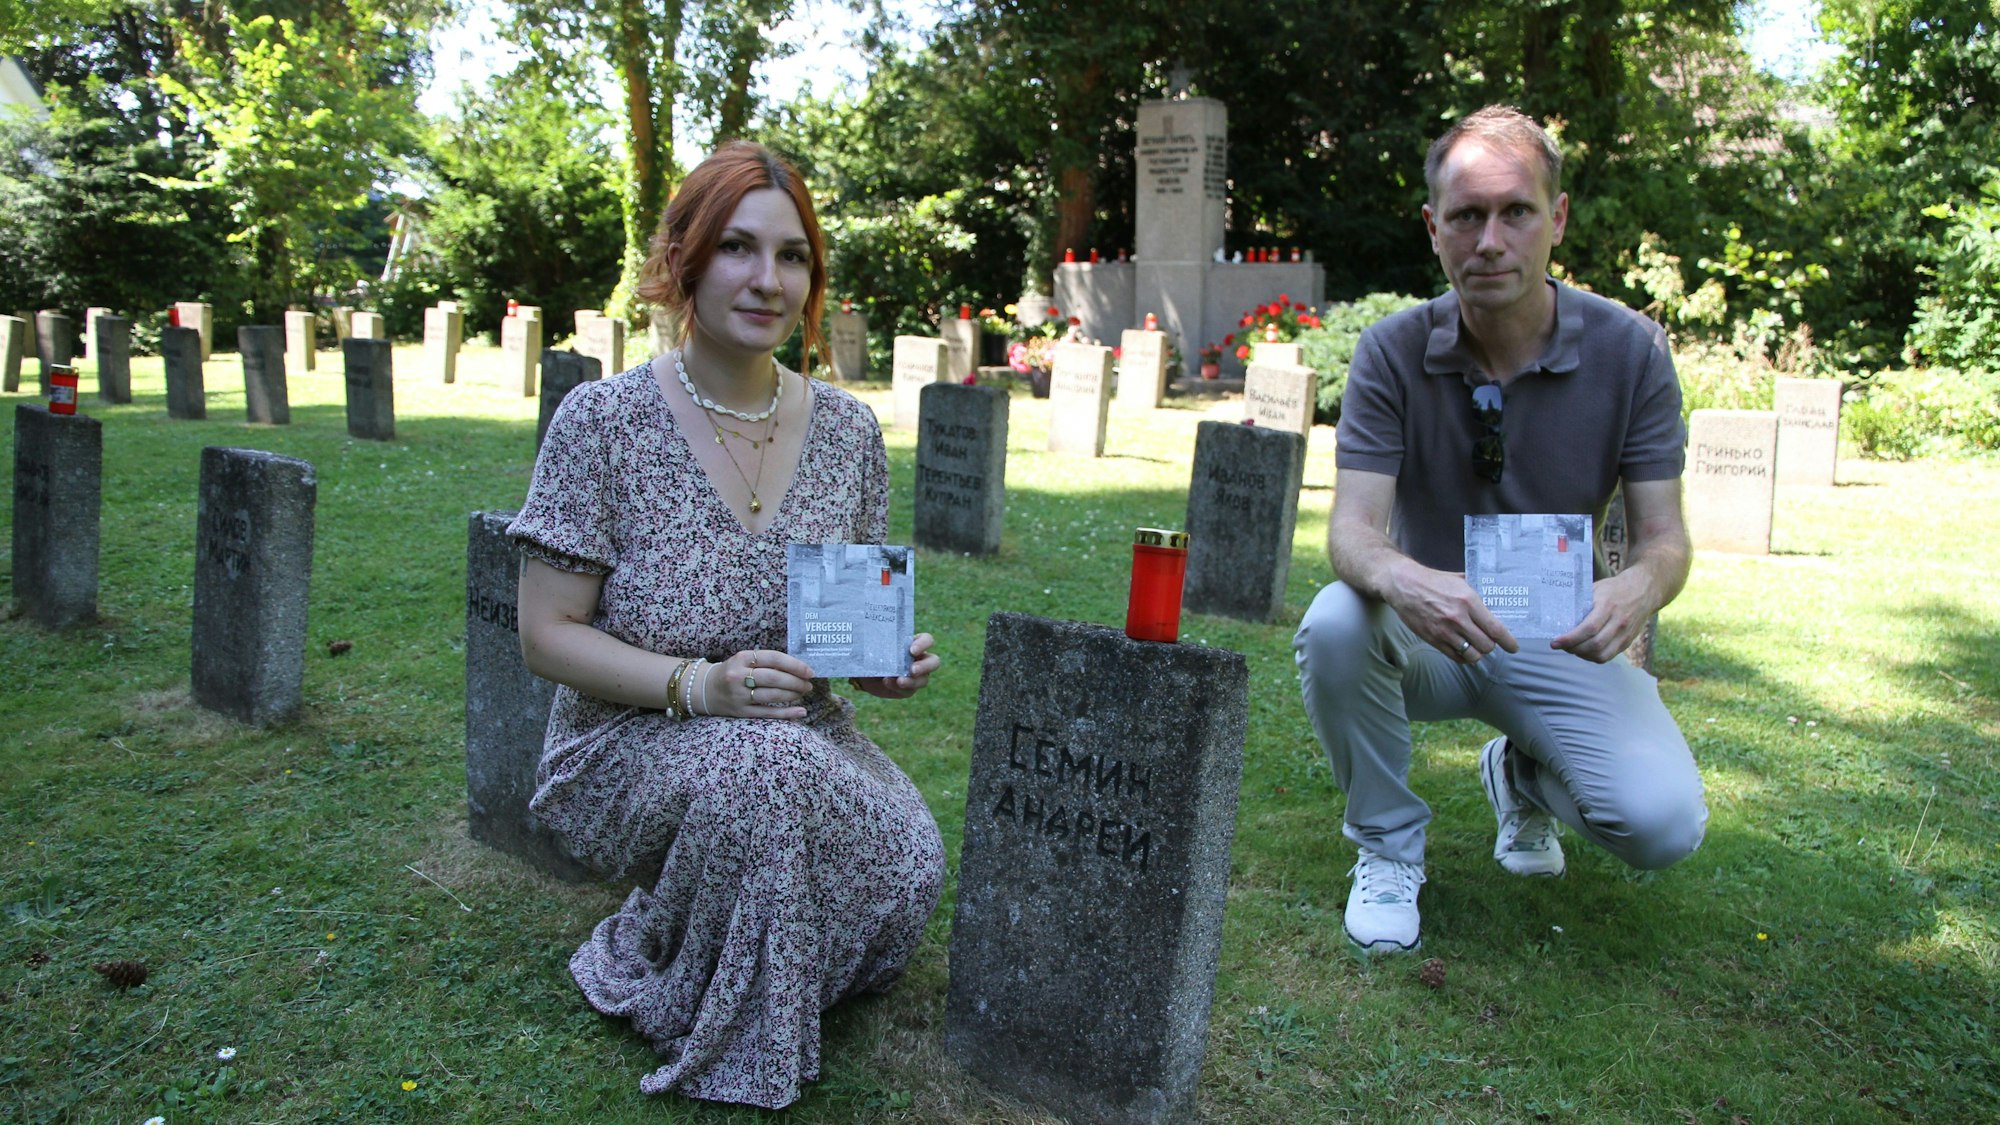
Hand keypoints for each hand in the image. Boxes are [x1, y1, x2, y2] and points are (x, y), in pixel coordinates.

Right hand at [702, 648, 812, 719]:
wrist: (705, 689)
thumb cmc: (733, 672)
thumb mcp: (744, 660)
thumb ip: (767, 662)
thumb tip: (799, 668)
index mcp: (742, 658)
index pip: (774, 658)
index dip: (795, 665)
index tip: (809, 671)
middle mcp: (739, 676)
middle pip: (774, 678)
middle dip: (796, 682)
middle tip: (808, 684)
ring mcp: (739, 695)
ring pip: (772, 695)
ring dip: (793, 695)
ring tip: (803, 693)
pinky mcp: (740, 712)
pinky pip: (768, 713)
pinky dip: (786, 713)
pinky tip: (801, 711)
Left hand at [849, 633, 938, 698]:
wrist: (864, 671)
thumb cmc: (873, 653)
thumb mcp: (876, 645)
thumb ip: (882, 643)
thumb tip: (878, 641)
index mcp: (915, 643)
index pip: (927, 640)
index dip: (924, 644)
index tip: (912, 650)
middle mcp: (919, 660)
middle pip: (934, 662)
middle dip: (924, 666)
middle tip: (912, 670)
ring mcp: (916, 676)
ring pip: (924, 680)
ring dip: (912, 681)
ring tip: (899, 681)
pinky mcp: (908, 689)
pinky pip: (908, 691)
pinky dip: (898, 687)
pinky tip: (887, 682)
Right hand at [1383, 560, 1519, 663]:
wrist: (1403, 584)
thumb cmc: (1433, 580)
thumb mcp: (1459, 579)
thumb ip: (1476, 590)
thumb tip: (1494, 599)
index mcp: (1468, 600)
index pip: (1495, 628)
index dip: (1508, 641)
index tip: (1513, 647)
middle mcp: (1458, 618)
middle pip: (1486, 645)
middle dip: (1491, 645)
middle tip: (1490, 641)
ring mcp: (1444, 631)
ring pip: (1472, 654)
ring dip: (1478, 653)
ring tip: (1477, 646)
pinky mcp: (1433, 639)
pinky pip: (1456, 657)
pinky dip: (1464, 657)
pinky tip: (1464, 650)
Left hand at [1553, 569, 1654, 662]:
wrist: (1644, 590)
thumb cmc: (1614, 588)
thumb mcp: (1596, 589)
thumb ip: (1581, 603)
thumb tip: (1557, 615)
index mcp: (1608, 606)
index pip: (1588, 629)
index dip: (1570, 639)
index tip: (1555, 642)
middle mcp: (1619, 621)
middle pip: (1595, 644)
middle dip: (1573, 649)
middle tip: (1560, 646)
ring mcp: (1625, 633)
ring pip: (1602, 654)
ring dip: (1583, 655)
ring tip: (1572, 649)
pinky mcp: (1628, 641)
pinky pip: (1609, 656)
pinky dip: (1594, 657)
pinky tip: (1585, 651)